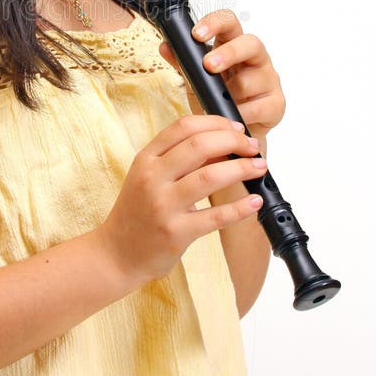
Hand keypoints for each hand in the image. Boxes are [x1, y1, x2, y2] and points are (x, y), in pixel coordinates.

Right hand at [97, 114, 266, 285]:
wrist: (117, 253)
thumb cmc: (138, 211)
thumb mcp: (149, 176)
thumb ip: (180, 159)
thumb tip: (223, 144)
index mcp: (146, 158)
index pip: (183, 127)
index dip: (216, 123)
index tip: (236, 128)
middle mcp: (152, 177)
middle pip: (199, 145)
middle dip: (233, 141)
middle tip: (251, 147)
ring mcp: (163, 205)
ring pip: (210, 176)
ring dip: (241, 169)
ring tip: (258, 167)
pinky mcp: (176, 233)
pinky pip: (215, 216)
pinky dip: (239, 208)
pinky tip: (254, 202)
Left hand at [159, 9, 285, 140]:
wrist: (234, 130)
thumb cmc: (218, 96)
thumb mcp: (196, 79)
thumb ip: (183, 63)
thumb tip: (166, 47)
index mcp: (234, 45)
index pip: (229, 23)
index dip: (215, 23)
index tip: (197, 34)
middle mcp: (255, 59)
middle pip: (250, 43)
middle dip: (229, 53)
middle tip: (209, 65)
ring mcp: (268, 80)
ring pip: (252, 79)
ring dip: (231, 91)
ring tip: (216, 101)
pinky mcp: (276, 104)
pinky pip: (261, 107)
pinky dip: (242, 112)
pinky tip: (231, 116)